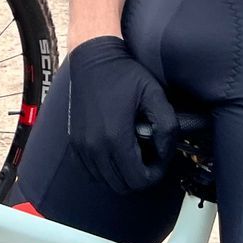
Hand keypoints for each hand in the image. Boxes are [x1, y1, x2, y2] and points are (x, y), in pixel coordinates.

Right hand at [62, 36, 176, 194]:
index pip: (138, 179)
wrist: (93, 57)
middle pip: (122, 185)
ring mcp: (82, 145)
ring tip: (133, 154)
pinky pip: (90, 171)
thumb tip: (166, 151)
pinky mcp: (75, 141)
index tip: (160, 159)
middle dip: (140, 176)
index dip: (155, 174)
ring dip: (122, 174)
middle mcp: (95, 147)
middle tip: (149, 158)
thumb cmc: (123, 74)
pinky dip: (105, 170)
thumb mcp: (154, 94)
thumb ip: (167, 126)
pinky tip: (116, 152)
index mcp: (115, 137)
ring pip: (106, 181)